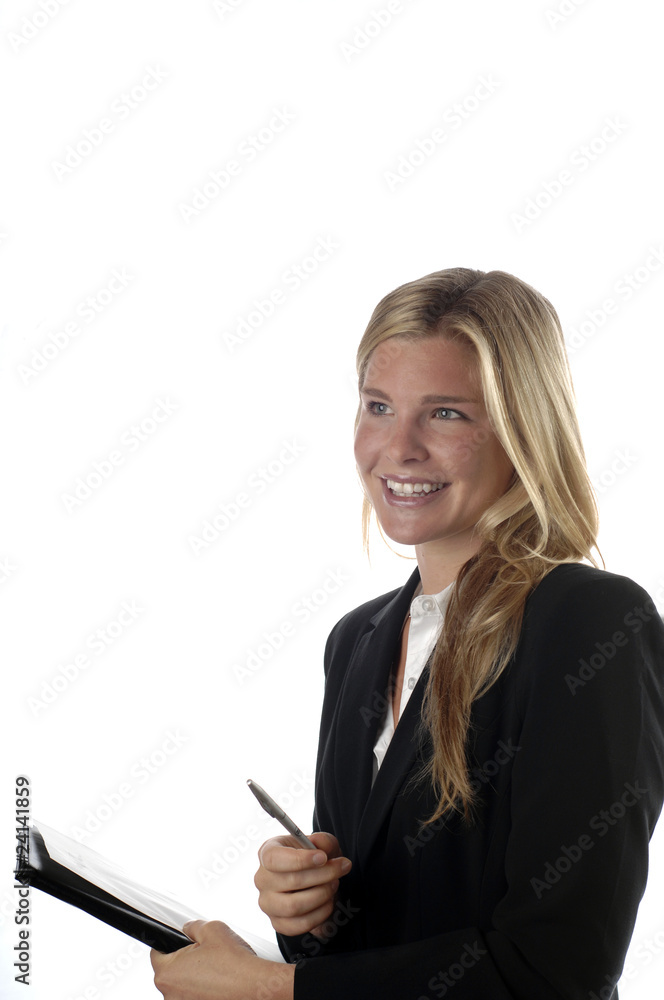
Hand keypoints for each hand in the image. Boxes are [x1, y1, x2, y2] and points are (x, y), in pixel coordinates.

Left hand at [150, 919, 293, 998]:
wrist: (254, 988)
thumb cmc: (234, 965)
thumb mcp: (212, 929)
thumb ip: (193, 926)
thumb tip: (188, 928)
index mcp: (167, 972)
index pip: (157, 953)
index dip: (169, 944)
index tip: (176, 943)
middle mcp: (170, 994)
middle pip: (170, 971)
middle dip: (184, 961)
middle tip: (204, 954)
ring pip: (183, 986)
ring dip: (193, 978)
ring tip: (214, 970)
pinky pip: (194, 996)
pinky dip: (203, 990)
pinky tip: (217, 983)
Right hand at [254, 832, 351, 938]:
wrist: (315, 878)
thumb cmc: (313, 858)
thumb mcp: (320, 843)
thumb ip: (322, 840)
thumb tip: (320, 846)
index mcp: (267, 853)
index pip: (273, 859)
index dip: (299, 859)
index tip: (323, 857)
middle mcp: (262, 879)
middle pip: (291, 881)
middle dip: (323, 875)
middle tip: (340, 868)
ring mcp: (267, 904)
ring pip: (294, 906)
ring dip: (321, 896)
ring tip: (334, 885)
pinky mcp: (278, 923)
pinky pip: (299, 924)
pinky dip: (320, 915)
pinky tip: (328, 902)